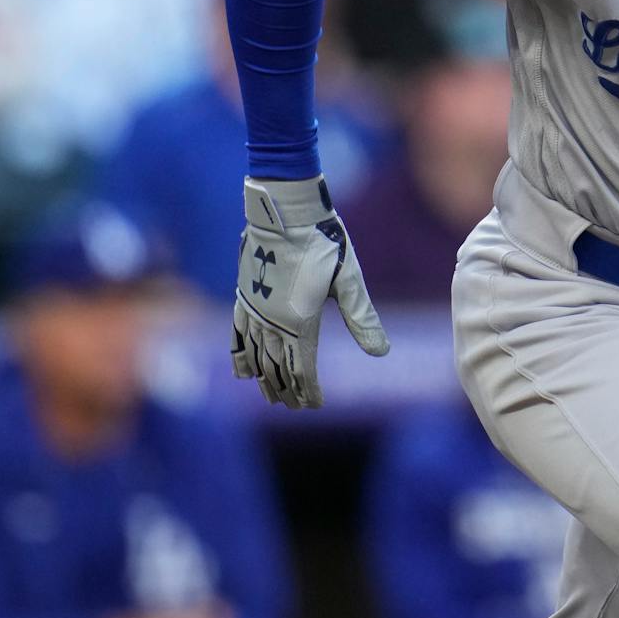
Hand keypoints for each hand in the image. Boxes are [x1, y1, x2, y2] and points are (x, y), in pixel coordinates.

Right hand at [231, 175, 389, 408]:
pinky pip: (237, 336)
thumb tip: (381, 352)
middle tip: (296, 406)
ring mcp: (254, 310)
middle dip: (288, 391)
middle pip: (278, 369)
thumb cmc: (324, 243)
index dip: (308, 390)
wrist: (286, 212)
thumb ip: (363, 319)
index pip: (302, 370)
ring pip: (256, 357)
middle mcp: (272, 322)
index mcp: (300, 322)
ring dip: (264, 380)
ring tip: (272, 398)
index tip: (314, 404)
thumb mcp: (350, 281)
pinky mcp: (243, 296)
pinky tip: (241, 373)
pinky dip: (240, 357)